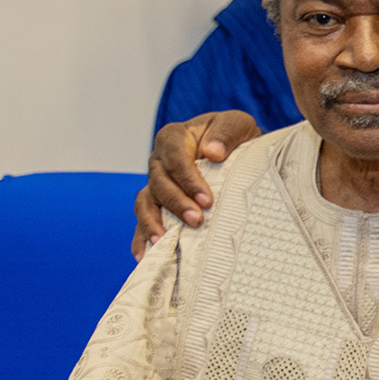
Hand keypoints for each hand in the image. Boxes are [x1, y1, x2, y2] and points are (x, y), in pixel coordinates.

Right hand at [134, 108, 260, 256]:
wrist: (235, 151)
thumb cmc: (234, 136)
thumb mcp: (237, 124)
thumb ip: (226, 133)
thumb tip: (213, 152)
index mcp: (175, 138)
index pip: (174, 156)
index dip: (187, 178)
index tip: (207, 199)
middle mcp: (159, 161)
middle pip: (158, 182)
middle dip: (176, 203)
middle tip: (197, 220)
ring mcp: (156, 184)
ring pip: (145, 203)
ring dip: (152, 223)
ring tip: (162, 242)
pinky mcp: (159, 205)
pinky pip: (144, 220)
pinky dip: (141, 238)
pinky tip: (144, 256)